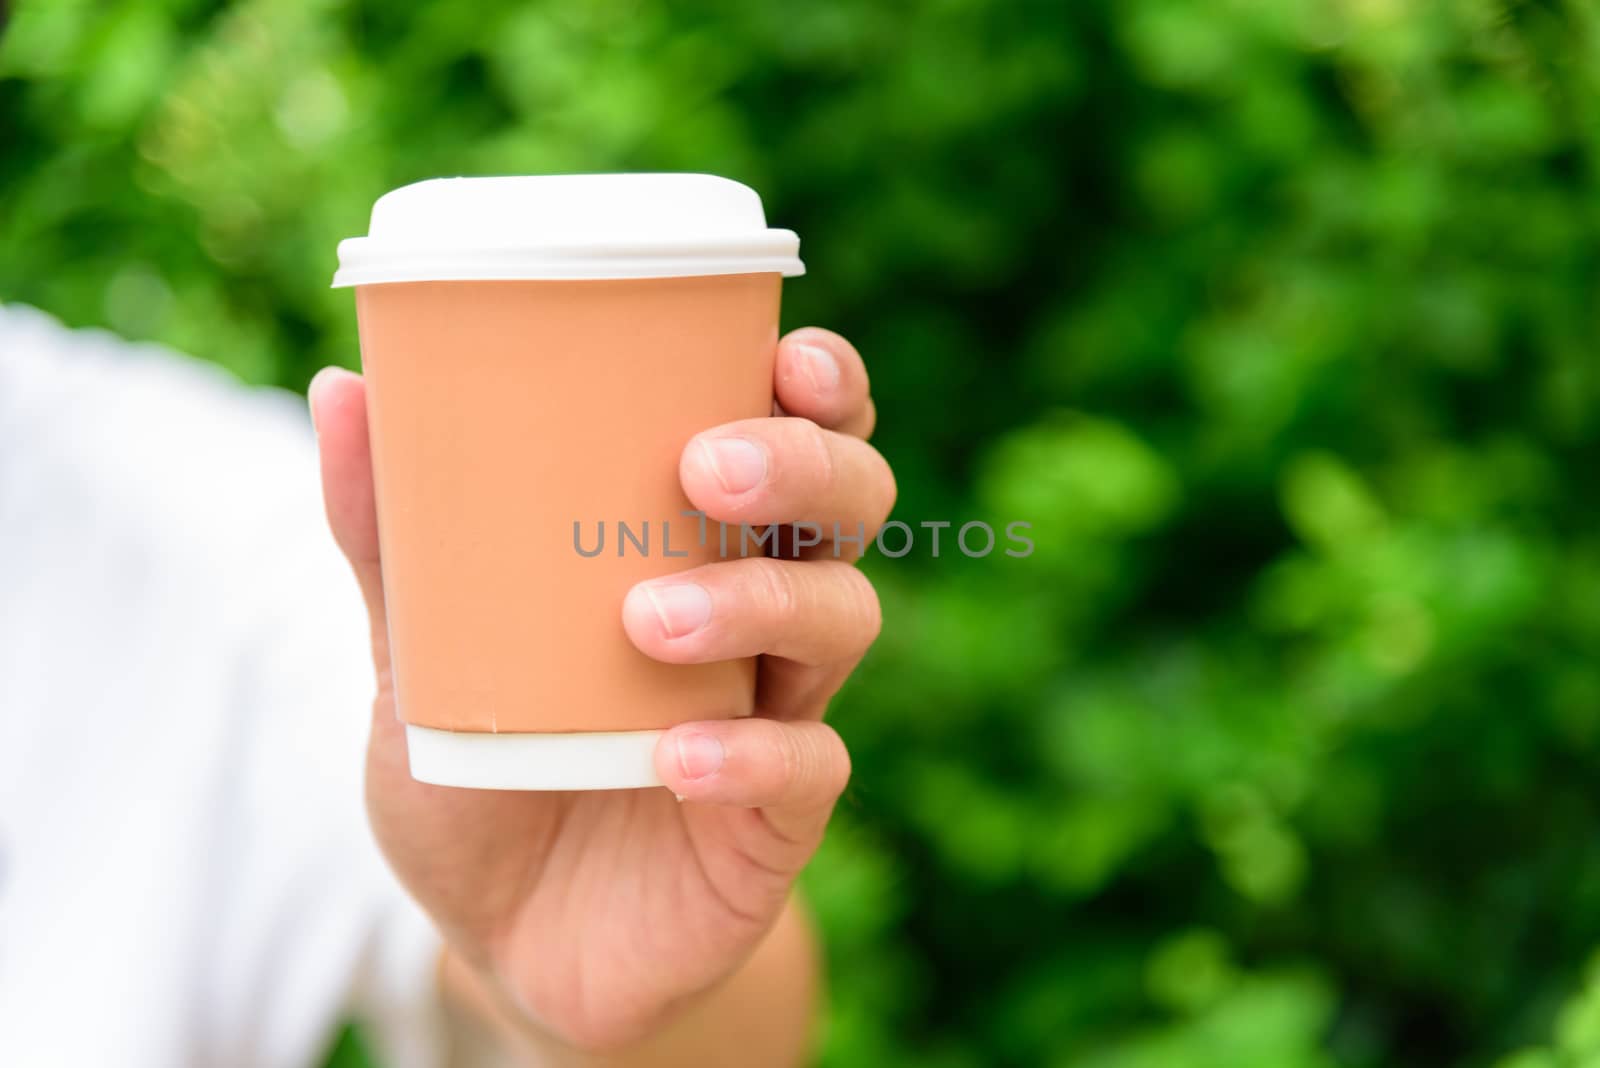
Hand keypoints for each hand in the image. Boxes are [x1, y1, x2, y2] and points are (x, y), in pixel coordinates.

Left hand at [309, 327, 893, 1052]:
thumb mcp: (423, 652)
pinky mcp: (775, 823)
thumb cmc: (484, 773)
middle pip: (851, 509)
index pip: (800, 438)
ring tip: (648, 617)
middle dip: (807, 469)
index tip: (786, 352)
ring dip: (761, 601)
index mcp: (702, 547)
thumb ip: (396, 540)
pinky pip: (806, 771)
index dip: (824, 387)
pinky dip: (748, 757)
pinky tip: (673, 763)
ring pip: (843, 621)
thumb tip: (341, 388)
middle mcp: (761, 617)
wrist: (506, 938)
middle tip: (706, 468)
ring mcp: (779, 715)